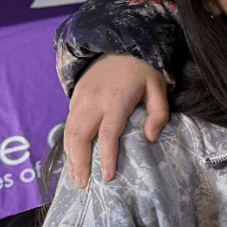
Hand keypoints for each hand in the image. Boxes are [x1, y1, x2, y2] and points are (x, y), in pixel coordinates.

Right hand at [63, 53, 169, 187]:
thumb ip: (158, 113)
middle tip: (83, 184)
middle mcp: (94, 100)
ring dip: (69, 156)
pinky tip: (72, 157)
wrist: (120, 41)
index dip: (105, 157)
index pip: (108, 134)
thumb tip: (150, 138)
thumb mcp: (158, 87)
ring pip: (69, 131)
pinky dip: (67, 143)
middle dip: (79, 163)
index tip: (106, 177)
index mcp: (117, 99)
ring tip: (75, 176)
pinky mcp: (75, 96)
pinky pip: (68, 124)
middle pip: (80, 136)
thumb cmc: (143, 68)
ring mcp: (81, 97)